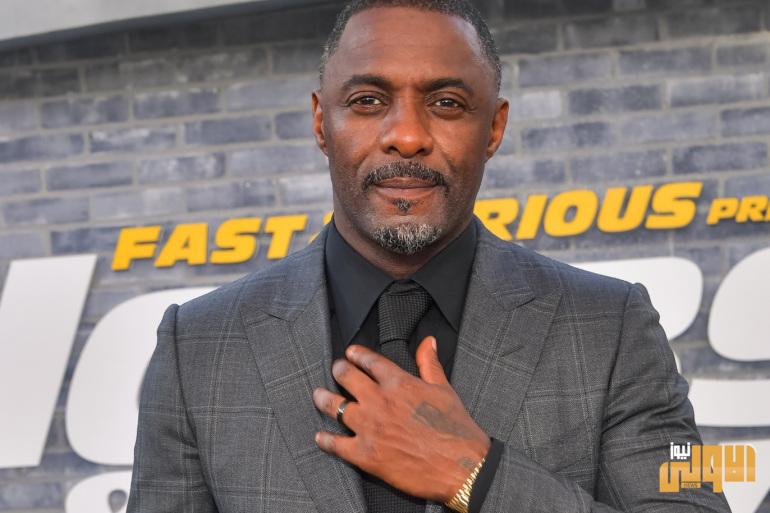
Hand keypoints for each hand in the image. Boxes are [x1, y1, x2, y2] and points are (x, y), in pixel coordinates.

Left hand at [312, 336, 490, 502]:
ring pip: (336, 407)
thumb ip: (430, 364)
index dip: (357, 354)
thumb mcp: (444, 389)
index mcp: (399, 383)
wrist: (461, 466)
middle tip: (335, 369)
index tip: (350, 352)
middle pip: (347, 377)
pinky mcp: (366, 454)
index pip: (370, 361)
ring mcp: (370, 427)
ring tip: (318, 395)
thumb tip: (428, 342)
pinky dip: (325, 440)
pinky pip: (336, 444)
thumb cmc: (455, 428)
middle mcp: (380, 401)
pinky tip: (320, 437)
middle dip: (339, 370)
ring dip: (324, 399)